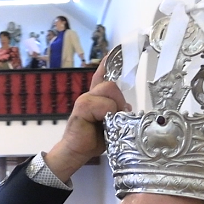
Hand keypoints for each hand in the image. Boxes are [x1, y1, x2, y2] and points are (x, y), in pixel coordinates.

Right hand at [44, 57, 129, 181]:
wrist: (75, 152)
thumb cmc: (91, 140)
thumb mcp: (110, 125)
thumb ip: (117, 113)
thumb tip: (127, 108)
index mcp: (95, 98)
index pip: (101, 76)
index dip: (108, 63)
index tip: (116, 50)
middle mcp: (89, 95)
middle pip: (112, 85)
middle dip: (119, 102)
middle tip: (116, 118)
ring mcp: (84, 100)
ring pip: (109, 93)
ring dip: (114, 109)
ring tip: (107, 123)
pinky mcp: (81, 107)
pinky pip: (103, 106)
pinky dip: (106, 115)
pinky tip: (99, 124)